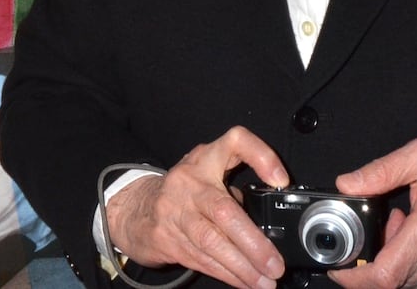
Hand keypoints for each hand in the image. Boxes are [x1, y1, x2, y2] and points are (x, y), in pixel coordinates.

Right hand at [106, 126, 290, 288]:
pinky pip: (201, 259)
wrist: (135, 209)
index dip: (261, 157)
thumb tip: (266, 228)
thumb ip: (233, 191)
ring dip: (242, 267)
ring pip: (212, 243)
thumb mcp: (206, 175)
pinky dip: (226, 274)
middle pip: (223, 211)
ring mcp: (174, 210)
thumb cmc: (183, 192)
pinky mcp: (165, 238)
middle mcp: (189, 181)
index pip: (235, 142)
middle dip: (253, 243)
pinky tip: (244, 283)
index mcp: (205, 159)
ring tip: (264, 282)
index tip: (281, 181)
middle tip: (274, 264)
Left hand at [328, 138, 416, 288]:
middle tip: (383, 226)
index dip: (353, 278)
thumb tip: (347, 184)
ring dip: (391, 261)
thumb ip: (381, 170)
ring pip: (402, 284)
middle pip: (387, 281)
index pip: (383, 276)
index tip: (338, 265)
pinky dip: (408, 267)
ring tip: (404, 226)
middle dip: (371, 259)